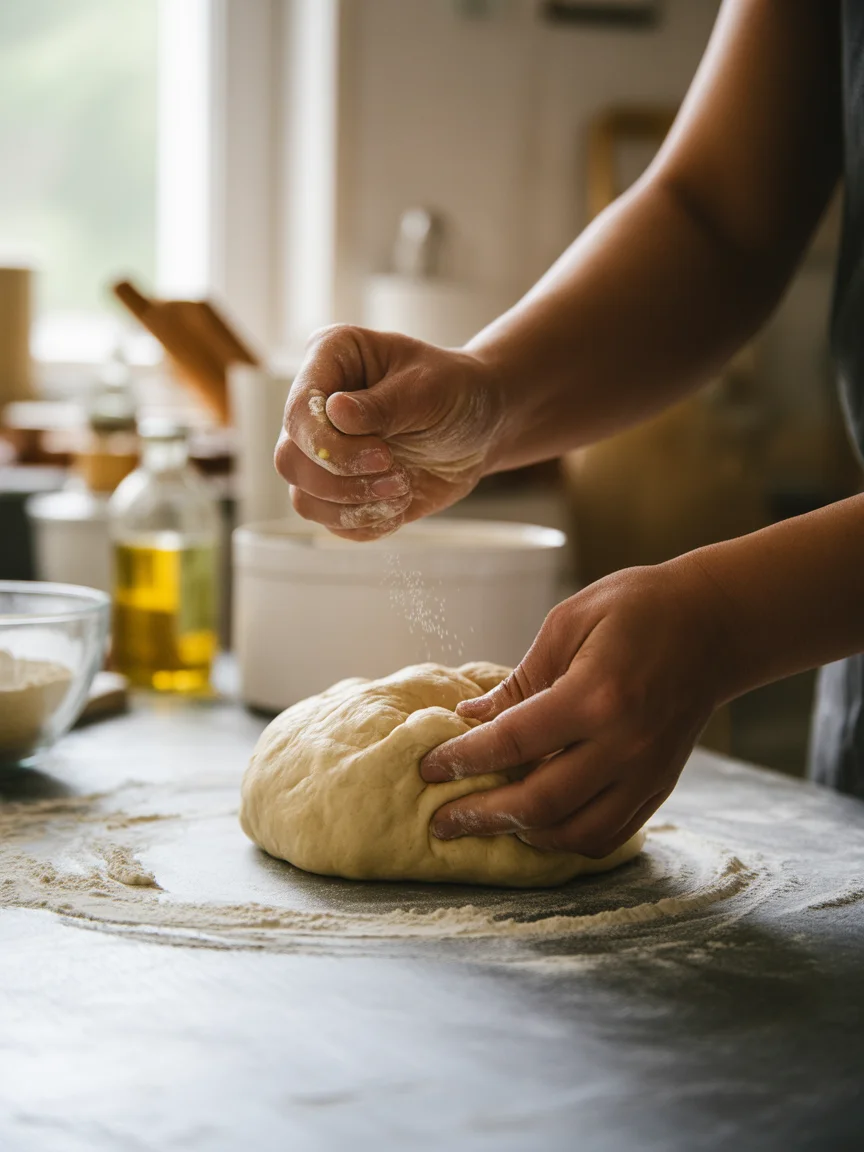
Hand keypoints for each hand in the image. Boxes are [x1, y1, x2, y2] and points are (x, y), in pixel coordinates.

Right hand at [274, 325, 502, 540]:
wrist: (480, 428)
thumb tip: (335, 413)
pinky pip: (330, 522)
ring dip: (355, 506)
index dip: (331, 444)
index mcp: (329, 359)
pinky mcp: (338, 490)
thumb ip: (383, 404)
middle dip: (343, 480)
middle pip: (290, 459)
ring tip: (403, 488)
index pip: (299, 411)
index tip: (384, 454)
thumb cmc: (456, 391)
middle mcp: (315, 407)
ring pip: (303, 498)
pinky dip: (366, 523)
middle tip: (398, 475)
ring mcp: (322, 451)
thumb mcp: (430, 388)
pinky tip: (399, 504)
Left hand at [420, 559, 731, 857]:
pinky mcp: (661, 785)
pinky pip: (609, 834)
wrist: (716, 623)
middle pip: (540, 802)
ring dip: (523, 835)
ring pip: (575, 832)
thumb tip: (471, 717)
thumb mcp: (569, 622)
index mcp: (596, 695)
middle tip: (442, 821)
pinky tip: (537, 826)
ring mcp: (647, 771)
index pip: (514, 742)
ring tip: (488, 824)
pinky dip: (567, 839)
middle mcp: (625, 743)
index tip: (429, 768)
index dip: (464, 759)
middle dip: (481, 815)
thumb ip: (520, 678)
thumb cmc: (638, 608)